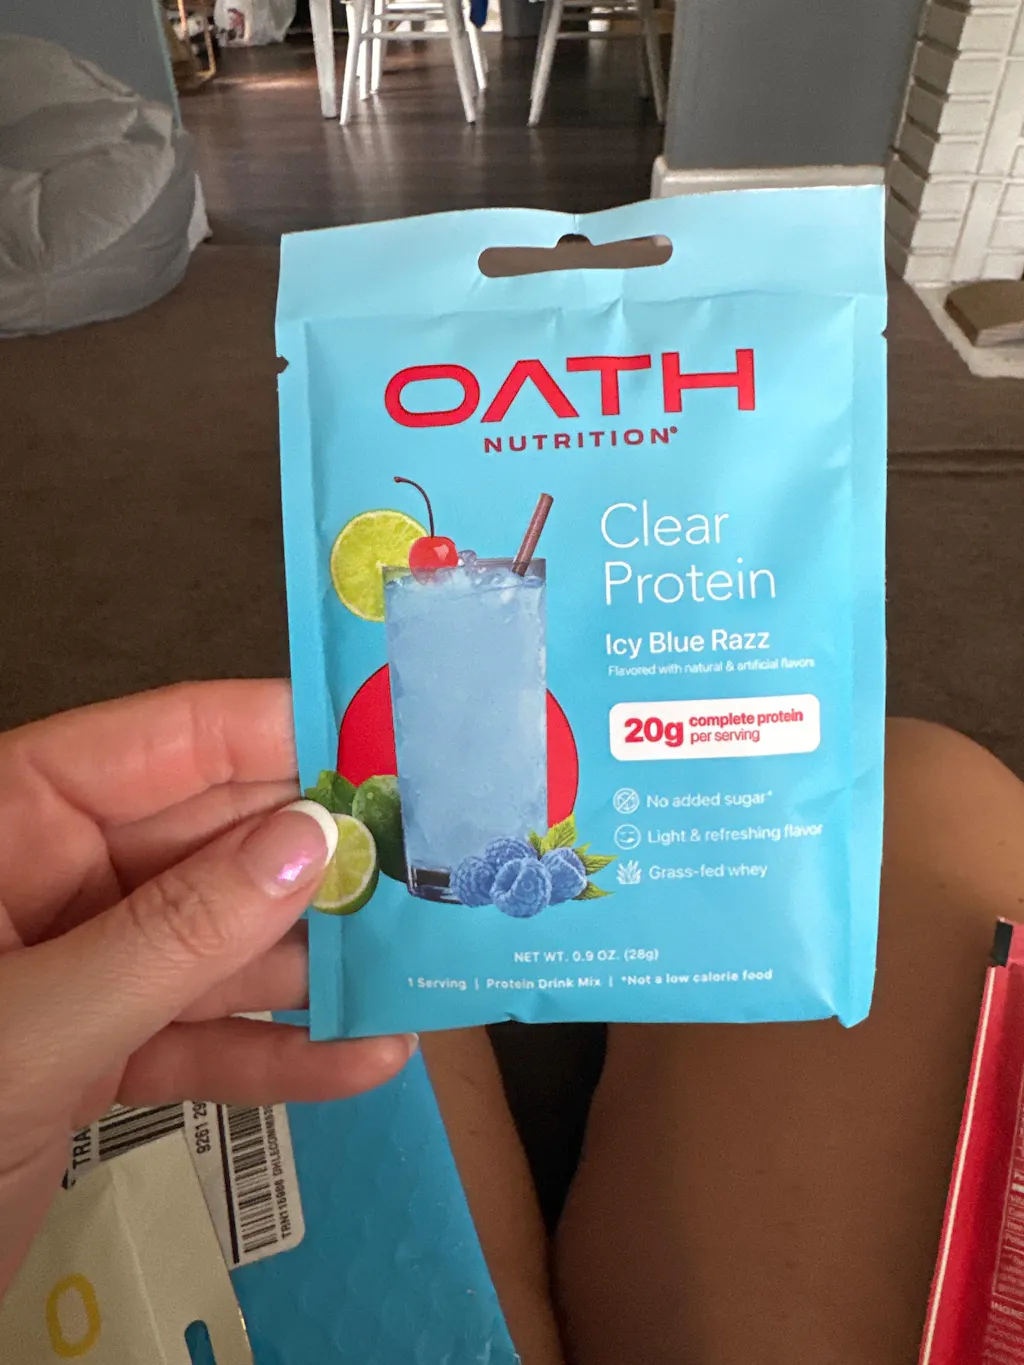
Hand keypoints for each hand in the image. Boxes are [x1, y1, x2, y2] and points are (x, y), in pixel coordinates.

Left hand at [0, 680, 414, 1296]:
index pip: (166, 742)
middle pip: (214, 841)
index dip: (279, 732)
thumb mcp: (35, 1021)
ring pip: (223, 944)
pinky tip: (367, 1058)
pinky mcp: (99, 1055)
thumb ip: (175, 933)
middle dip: (321, 858)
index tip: (391, 740)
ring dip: (319, 964)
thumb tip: (312, 841)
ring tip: (425, 961)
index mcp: (13, 821)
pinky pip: (204, 1038)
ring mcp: (83, 969)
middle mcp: (55, 878)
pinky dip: (277, 1054)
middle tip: (440, 860)